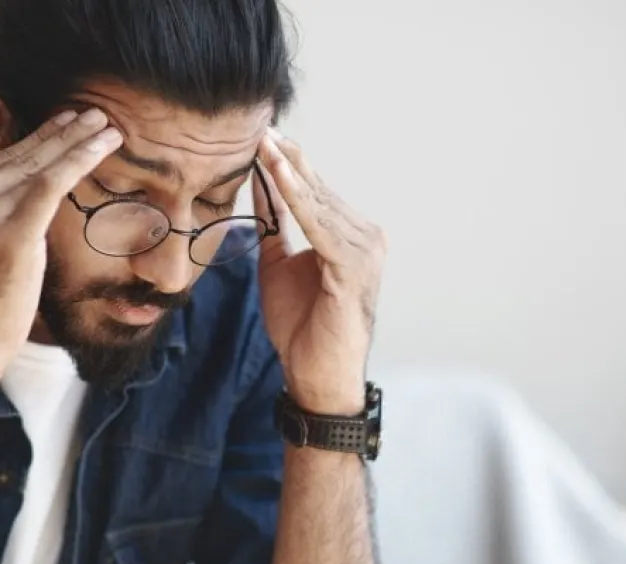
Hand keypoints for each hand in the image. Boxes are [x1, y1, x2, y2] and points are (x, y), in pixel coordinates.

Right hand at [0, 109, 122, 387]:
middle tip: (93, 114)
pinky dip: (80, 159)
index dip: (37, 135)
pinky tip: (103, 145)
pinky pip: (52, 183)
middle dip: (62, 132)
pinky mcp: (11, 233)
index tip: (66, 120)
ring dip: (78, 141)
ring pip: (39, 165)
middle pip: (21, 156)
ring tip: (106, 125)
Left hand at [254, 129, 386, 414]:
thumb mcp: (277, 265)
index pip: (316, 191)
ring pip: (318, 202)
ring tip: (263, 142)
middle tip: (260, 125)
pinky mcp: (352, 266)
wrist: (316, 376)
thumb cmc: (302, 328)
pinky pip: (318, 224)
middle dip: (288, 158)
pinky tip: (276, 173)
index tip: (261, 136)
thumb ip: (274, 226)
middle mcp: (365, 237)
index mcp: (350, 237)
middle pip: (319, 189)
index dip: (288, 164)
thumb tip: (260, 186)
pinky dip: (296, 197)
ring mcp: (364, 251)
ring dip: (289, 171)